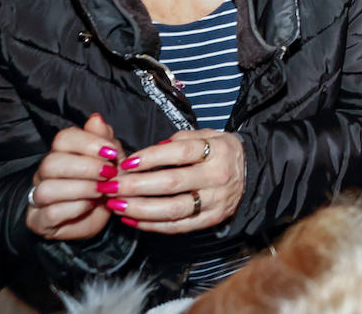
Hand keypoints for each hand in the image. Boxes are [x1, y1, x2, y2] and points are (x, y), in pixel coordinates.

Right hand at [25, 113, 124, 240]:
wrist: (99, 216)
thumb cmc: (103, 183)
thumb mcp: (111, 159)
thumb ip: (104, 139)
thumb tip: (95, 119)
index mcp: (61, 153)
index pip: (63, 138)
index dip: (89, 143)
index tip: (112, 153)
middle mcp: (44, 173)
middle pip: (52, 162)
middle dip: (86, 168)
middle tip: (109, 174)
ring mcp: (38, 197)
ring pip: (47, 189)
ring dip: (81, 189)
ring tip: (102, 191)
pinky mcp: (39, 220)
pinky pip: (51, 213)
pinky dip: (76, 208)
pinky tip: (91, 205)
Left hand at [104, 130, 245, 233]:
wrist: (251, 174)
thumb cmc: (220, 152)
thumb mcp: (207, 136)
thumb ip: (180, 141)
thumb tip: (149, 153)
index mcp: (217, 151)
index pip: (180, 153)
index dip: (151, 158)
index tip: (126, 163)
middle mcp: (217, 177)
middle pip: (172, 183)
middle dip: (136, 186)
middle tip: (110, 187)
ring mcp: (215, 201)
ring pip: (173, 209)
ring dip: (139, 209)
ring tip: (115, 206)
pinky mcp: (210, 220)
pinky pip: (177, 226)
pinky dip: (152, 225)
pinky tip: (131, 219)